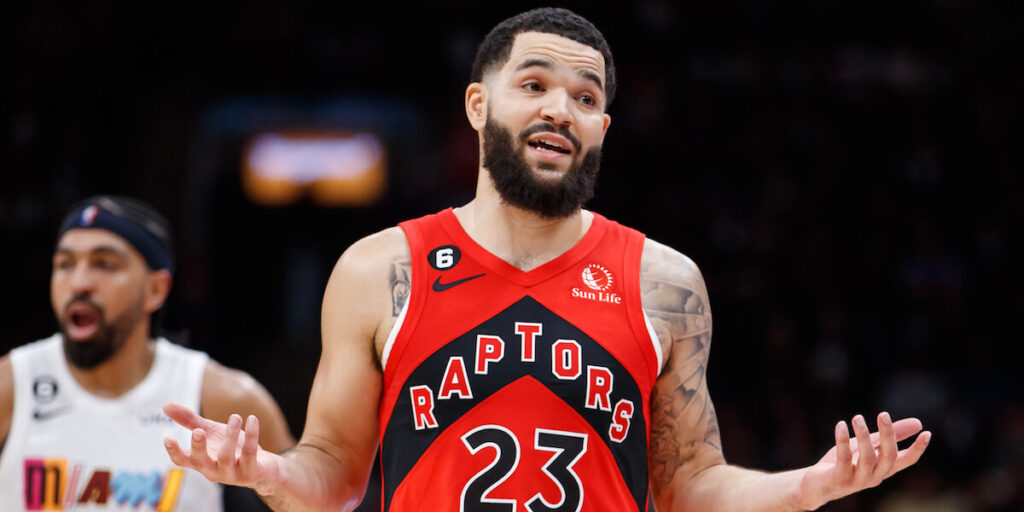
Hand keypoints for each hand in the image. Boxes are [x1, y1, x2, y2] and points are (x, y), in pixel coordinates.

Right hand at [162, 402, 281, 494]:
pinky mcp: (251, 472)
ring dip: (230, 436)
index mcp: (202, 461)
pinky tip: (252, 419)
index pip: (182, 461)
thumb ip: (190, 421)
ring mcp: (232, 474)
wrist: (264, 468)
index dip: (174, 452)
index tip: (167, 438)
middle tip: (198, 430)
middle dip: (198, 447)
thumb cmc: (233, 448)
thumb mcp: (211, 432)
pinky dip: (251, 435)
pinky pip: (250, 453)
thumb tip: (165, 405)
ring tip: (235, 416)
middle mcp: (213, 470)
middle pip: (201, 462)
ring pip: (226, 457)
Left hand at [796, 412, 930, 509]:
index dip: (917, 449)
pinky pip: (844, 459)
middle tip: (883, 414)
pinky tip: (841, 425)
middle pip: (888, 457)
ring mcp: (858, 479)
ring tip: (857, 417)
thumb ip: (889, 436)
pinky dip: (842, 441)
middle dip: (888, 435)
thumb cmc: (844, 463)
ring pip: (867, 458)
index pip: (906, 461)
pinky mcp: (839, 478)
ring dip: (864, 435)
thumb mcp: (868, 446)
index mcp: (883, 468)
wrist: (816, 485)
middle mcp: (874, 476)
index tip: (927, 433)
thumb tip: (918, 424)